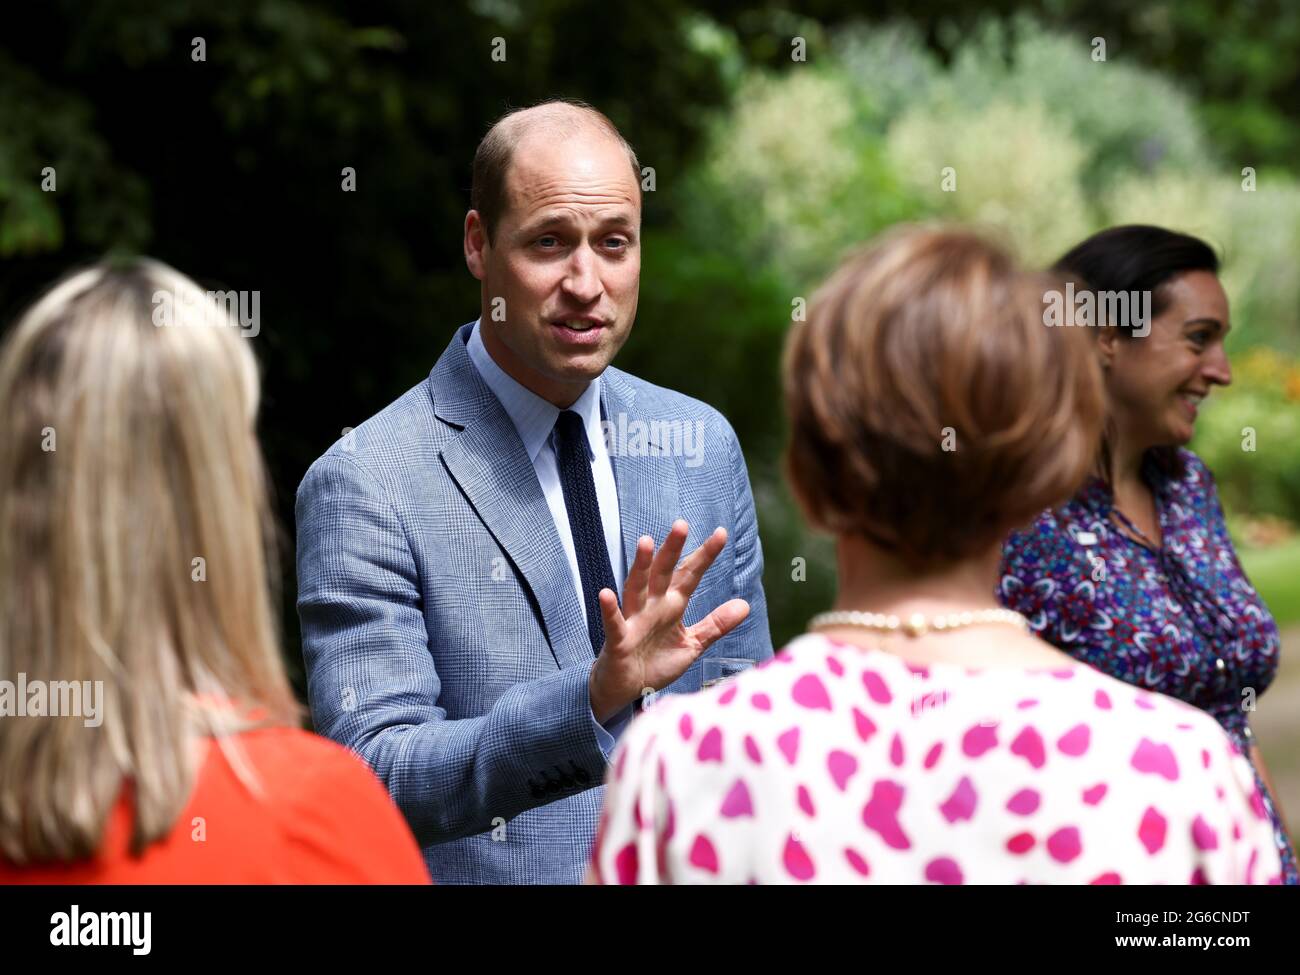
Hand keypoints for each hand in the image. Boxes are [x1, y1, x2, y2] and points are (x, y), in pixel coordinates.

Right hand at [588, 520, 749, 722]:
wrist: (626, 690)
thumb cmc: (655, 662)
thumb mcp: (692, 644)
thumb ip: (716, 624)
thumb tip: (745, 605)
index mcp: (672, 606)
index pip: (690, 575)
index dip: (704, 555)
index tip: (721, 533)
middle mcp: (652, 607)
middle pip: (663, 573)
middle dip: (672, 549)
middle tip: (681, 525)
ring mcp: (633, 621)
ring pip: (636, 588)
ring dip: (640, 566)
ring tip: (645, 542)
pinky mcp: (618, 641)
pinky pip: (614, 623)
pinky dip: (610, 609)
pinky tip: (607, 593)